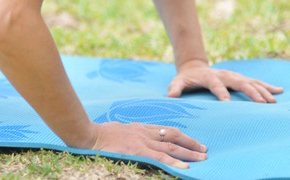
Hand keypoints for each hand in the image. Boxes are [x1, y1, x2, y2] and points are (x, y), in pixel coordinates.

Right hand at [91, 121, 206, 168]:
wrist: (90, 134)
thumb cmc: (102, 135)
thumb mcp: (121, 130)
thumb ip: (132, 134)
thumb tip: (135, 140)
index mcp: (142, 127)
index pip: (166, 130)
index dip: (181, 137)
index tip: (192, 142)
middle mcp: (145, 132)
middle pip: (174, 136)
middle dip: (190, 143)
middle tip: (204, 150)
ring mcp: (143, 141)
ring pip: (171, 146)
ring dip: (188, 153)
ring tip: (202, 158)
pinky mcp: (138, 150)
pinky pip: (160, 156)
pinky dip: (174, 162)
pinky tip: (185, 167)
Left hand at [168, 60, 283, 102]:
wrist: (195, 68)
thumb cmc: (186, 78)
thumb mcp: (178, 82)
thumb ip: (175, 88)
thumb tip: (171, 96)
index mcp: (209, 77)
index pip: (216, 84)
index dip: (221, 93)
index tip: (227, 104)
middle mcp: (223, 74)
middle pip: (238, 82)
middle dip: (250, 92)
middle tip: (262, 103)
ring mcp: (233, 75)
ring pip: (249, 81)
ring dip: (262, 90)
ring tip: (273, 100)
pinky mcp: (239, 78)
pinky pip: (255, 82)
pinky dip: (267, 86)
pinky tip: (279, 91)